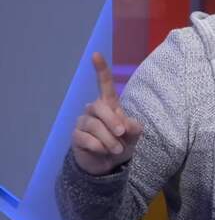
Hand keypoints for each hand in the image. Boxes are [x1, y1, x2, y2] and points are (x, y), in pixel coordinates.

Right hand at [71, 52, 143, 175]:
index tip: (95, 54)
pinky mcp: (76, 136)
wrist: (108, 165)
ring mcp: (83, 122)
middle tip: (123, 134)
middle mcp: (94, 110)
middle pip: (99, 107)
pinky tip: (103, 152)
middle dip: (113, 121)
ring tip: (117, 149)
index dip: (101, 70)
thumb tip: (125, 125)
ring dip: (109, 140)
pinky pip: (87, 139)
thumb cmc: (122, 144)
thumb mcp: (133, 136)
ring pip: (94, 125)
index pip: (105, 84)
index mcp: (109, 105)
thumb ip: (133, 127)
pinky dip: (100, 147)